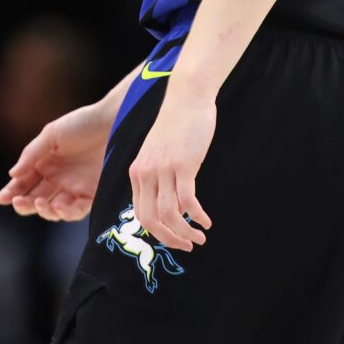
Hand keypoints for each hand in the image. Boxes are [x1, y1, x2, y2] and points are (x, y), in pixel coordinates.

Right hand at [0, 100, 112, 221]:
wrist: (113, 122)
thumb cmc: (82, 124)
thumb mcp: (51, 134)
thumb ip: (31, 154)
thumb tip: (12, 174)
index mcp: (45, 163)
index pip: (24, 183)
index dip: (13, 192)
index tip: (3, 198)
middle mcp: (58, 179)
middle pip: (36, 199)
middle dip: (25, 204)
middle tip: (19, 202)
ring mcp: (74, 187)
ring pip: (54, 209)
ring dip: (44, 211)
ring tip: (40, 204)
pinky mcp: (92, 194)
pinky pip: (77, 210)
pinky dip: (66, 212)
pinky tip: (58, 207)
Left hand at [128, 84, 214, 252]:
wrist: (187, 96)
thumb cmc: (177, 125)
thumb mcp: (160, 153)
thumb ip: (161, 179)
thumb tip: (176, 210)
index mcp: (137, 172)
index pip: (141, 214)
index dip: (157, 232)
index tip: (174, 239)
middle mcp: (145, 173)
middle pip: (151, 220)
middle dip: (170, 239)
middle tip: (187, 247)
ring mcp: (163, 169)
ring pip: (169, 214)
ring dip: (185, 233)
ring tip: (200, 238)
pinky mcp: (183, 164)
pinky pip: (187, 200)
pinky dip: (197, 216)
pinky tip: (207, 221)